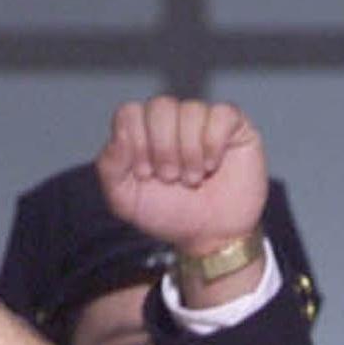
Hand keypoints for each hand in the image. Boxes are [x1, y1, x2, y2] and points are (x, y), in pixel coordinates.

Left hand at [97, 97, 268, 257]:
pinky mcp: (234, 126)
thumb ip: (109, 167)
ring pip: (191, 110)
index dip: (136, 142)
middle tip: (171, 178)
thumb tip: (120, 135)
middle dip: (164, 148)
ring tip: (193, 178)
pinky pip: (222, 114)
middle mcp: (172, 120)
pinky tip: (212, 165)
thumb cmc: (170, 215)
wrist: (211, 238)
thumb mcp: (126, 200)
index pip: (130, 112)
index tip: (146, 174)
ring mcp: (203, 119)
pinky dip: (213, 143)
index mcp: (143, 130)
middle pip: (160, 106)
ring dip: (190, 152)